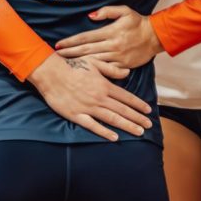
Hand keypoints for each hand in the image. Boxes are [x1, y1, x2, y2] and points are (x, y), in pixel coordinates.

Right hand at [27, 54, 153, 141]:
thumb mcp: (94, 62)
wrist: (52, 73)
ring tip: (139, 132)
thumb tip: (127, 73)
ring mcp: (88, 107)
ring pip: (112, 118)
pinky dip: (104, 132)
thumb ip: (112, 69)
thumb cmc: (73, 66)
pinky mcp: (77, 115)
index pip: (126, 97)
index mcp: (104, 85)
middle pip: (122, 109)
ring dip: (127, 125)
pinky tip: (115, 137)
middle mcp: (99, 97)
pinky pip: (93, 126)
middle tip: (149, 125)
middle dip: (137, 118)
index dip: (138, 104)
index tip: (148, 110)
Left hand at [54, 6, 163, 68]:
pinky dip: (95, 72)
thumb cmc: (138, 22)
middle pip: (86, 50)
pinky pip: (107, 70)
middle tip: (55, 56)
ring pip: (94, 61)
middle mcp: (112, 45)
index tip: (59, 44)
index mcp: (110, 32)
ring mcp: (117, 57)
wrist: (155, 36)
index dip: (71, 41)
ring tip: (65, 65)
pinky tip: (85, 73)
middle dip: (69, 53)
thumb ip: (107, 12)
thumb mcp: (124, 11)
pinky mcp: (123, 66)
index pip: (86, 37)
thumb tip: (90, 16)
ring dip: (79, 63)